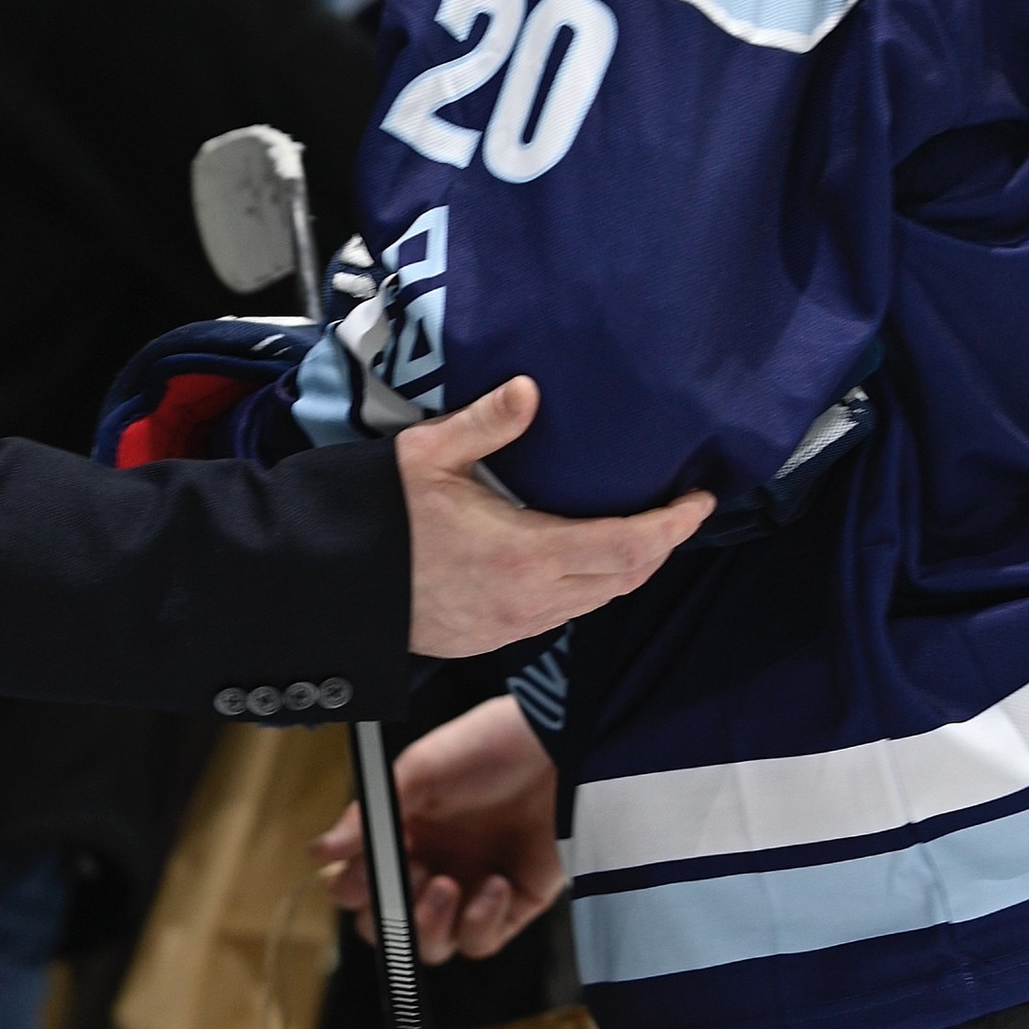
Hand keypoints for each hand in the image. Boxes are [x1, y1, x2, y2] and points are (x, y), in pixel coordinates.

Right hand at [316, 693, 562, 962]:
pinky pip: (481, 942)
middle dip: (389, 915)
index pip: (358, 886)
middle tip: (409, 878)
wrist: (565, 747)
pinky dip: (479, 922)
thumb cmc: (492, 746)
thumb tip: (321, 852)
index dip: (354, 889)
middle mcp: (431, 867)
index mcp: (402, 835)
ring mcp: (471, 890)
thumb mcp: (421, 771)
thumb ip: (370, 815)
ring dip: (428, 925)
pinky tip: (493, 885)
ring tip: (444, 885)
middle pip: (388, 927)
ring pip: (430, 946)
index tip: (363, 871)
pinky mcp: (512, 906)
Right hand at [396, 374, 711, 656]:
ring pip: (596, 601)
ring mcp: (512, 626)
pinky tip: (580, 559)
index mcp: (525, 554)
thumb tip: (530, 389)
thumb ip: (485, 422)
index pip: (628, 547)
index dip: (673, 527)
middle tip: (677, 513)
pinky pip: (561, 614)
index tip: (699, 502)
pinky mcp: (492, 640)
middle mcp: (530, 600)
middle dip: (659, 547)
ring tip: (639, 533)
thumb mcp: (427, 455)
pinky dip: (587, 587)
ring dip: (625, 570)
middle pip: (624, 580)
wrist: (329, 586)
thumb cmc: (376, 518)